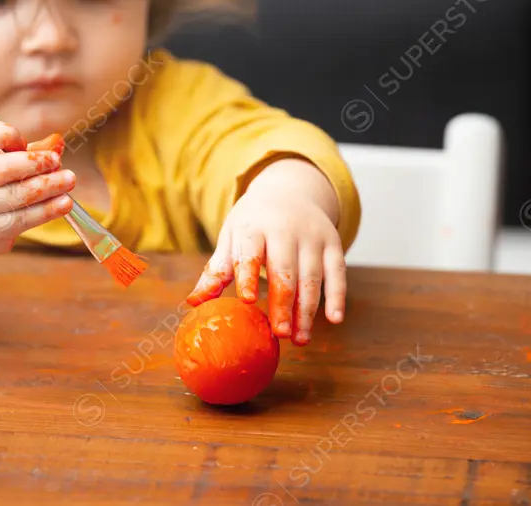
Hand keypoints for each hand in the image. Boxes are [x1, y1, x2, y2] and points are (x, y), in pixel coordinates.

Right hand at [0, 120, 74, 257]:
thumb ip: (25, 151)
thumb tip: (58, 143)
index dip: (6, 134)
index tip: (23, 141)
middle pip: (2, 169)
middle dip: (35, 163)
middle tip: (57, 161)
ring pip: (16, 197)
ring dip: (48, 187)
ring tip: (69, 180)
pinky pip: (22, 220)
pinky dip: (47, 210)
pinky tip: (64, 203)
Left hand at [185, 185, 345, 345]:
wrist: (289, 191)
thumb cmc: (253, 223)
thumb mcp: (231, 238)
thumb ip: (216, 270)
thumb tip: (193, 303)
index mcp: (253, 227)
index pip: (250, 252)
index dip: (248, 275)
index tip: (246, 300)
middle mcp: (285, 229)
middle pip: (285, 270)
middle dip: (283, 303)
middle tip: (279, 333)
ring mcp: (312, 236)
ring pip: (312, 277)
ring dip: (307, 310)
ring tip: (299, 339)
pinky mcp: (333, 244)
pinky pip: (338, 272)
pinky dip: (337, 297)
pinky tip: (334, 320)